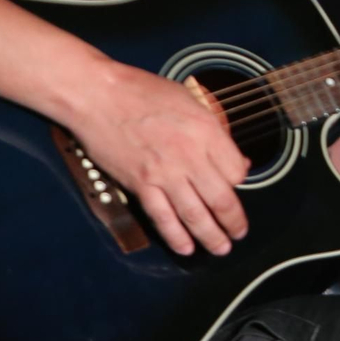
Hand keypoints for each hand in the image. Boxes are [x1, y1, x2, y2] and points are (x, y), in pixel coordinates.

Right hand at [68, 63, 250, 256]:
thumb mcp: (191, 101)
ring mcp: (164, 173)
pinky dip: (176, 237)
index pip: (236, 171)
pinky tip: (186, 248)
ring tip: (220, 248)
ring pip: (195, 214)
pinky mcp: (140, 184)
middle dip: (234, 222)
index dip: (241, 183)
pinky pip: (163, 217)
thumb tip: (235, 160)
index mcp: (206, 131)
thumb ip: (215, 132)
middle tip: (239, 233)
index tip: (237, 188)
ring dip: (211, 236)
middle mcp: (189, 155)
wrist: (98, 95)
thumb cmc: (143, 92)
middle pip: (221, 199)